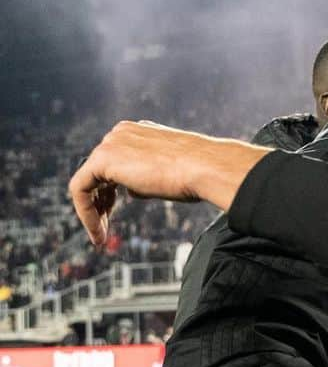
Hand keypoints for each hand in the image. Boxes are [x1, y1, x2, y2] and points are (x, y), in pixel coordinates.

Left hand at [69, 120, 271, 247]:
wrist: (207, 167)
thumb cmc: (199, 173)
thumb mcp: (171, 172)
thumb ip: (147, 176)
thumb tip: (132, 189)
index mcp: (139, 132)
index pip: (116, 161)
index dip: (112, 189)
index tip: (115, 210)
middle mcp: (122, 133)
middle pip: (98, 171)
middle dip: (101, 201)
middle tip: (105, 225)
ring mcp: (111, 143)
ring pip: (87, 181)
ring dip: (93, 210)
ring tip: (102, 234)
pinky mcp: (102, 159)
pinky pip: (80, 189)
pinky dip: (85, 212)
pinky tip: (98, 231)